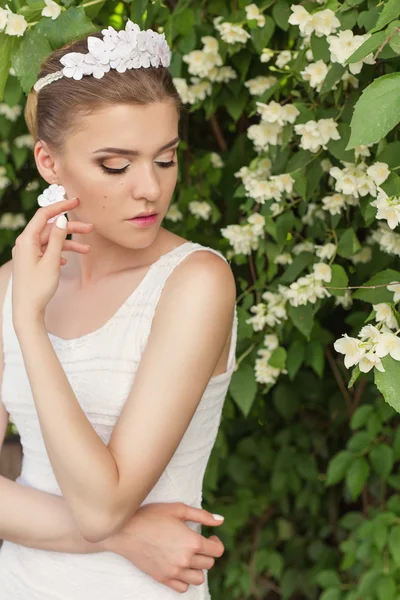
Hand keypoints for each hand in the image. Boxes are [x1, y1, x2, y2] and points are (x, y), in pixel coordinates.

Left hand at [11, 197, 92, 326]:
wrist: (27, 311)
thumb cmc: (38, 287)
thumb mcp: (51, 261)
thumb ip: (58, 239)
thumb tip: (62, 219)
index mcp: (27, 240)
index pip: (44, 215)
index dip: (60, 207)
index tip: (76, 202)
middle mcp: (25, 244)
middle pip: (50, 229)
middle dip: (71, 229)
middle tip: (91, 228)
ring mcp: (27, 254)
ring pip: (51, 242)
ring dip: (69, 244)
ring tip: (87, 251)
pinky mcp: (31, 263)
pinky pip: (47, 252)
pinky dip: (59, 253)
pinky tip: (67, 261)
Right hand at [102, 502, 224, 593]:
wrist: (125, 530)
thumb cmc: (151, 516)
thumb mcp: (178, 509)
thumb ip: (202, 515)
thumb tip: (221, 520)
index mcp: (192, 542)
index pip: (217, 551)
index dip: (216, 542)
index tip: (210, 537)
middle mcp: (185, 560)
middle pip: (209, 563)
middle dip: (206, 553)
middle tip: (197, 543)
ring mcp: (174, 571)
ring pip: (199, 578)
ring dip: (197, 567)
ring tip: (189, 555)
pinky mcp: (163, 578)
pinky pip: (183, 587)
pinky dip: (185, 579)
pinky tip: (179, 565)